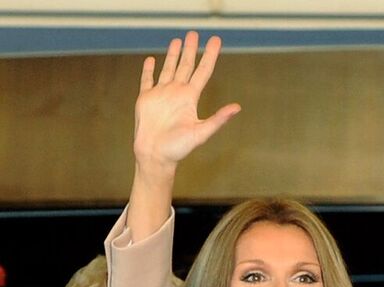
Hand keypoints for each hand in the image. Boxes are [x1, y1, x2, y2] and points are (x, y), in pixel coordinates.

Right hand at [134, 33, 239, 171]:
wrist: (155, 155)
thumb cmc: (178, 148)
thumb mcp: (201, 132)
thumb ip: (218, 119)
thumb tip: (237, 108)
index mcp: (190, 99)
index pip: (203, 71)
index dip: (210, 56)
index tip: (216, 41)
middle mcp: (177, 93)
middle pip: (186, 66)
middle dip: (190, 50)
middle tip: (194, 33)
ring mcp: (161, 95)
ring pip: (168, 69)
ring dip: (172, 55)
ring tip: (177, 40)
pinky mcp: (146, 99)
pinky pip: (147, 80)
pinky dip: (148, 70)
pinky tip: (151, 60)